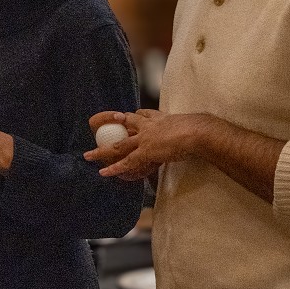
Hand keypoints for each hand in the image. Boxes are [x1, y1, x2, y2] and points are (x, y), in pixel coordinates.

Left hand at [83, 109, 203, 179]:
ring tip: (88, 156)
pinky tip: (104, 173)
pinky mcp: (146, 152)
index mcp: (160, 118)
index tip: (123, 116)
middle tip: (95, 126)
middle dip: (109, 127)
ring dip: (102, 152)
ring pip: (119, 145)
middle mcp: (149, 127)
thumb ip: (189, 128)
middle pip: (124, 125)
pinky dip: (115, 168)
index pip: (142, 115)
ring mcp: (145, 139)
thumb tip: (201, 132)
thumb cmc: (201, 130)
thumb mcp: (193, 124)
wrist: (198, 132)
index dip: (132, 116)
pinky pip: (127, 162)